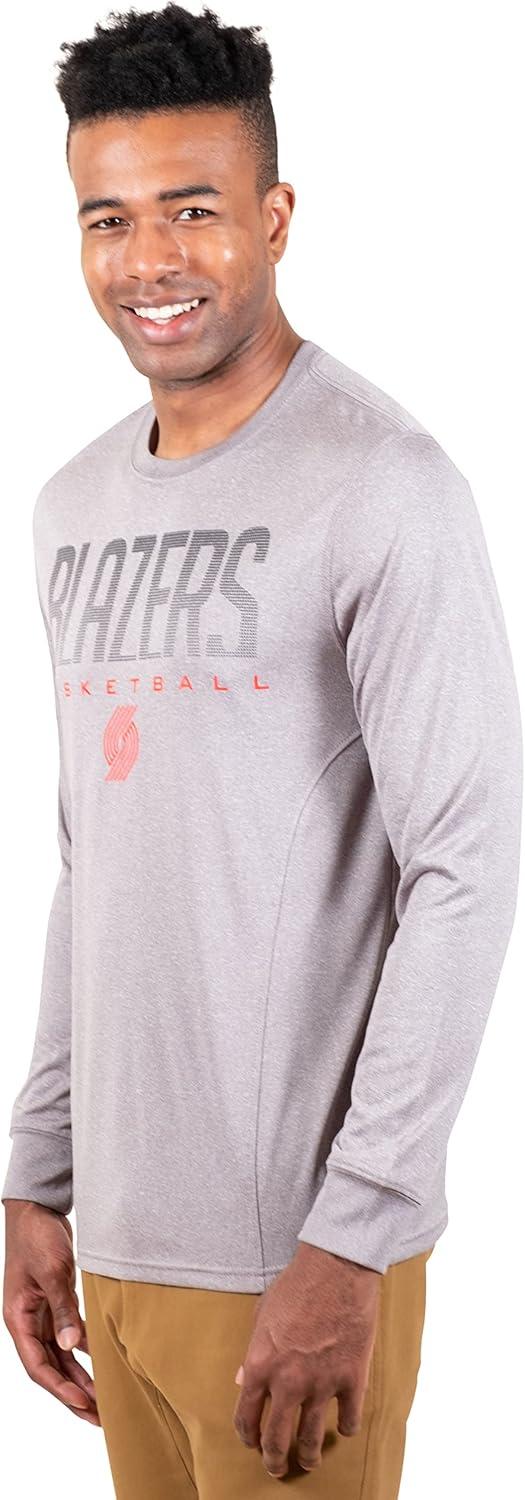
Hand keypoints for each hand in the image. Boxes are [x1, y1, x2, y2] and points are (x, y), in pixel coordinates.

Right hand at [3, 1199, 99, 1424]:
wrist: (37, 1207)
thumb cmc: (37, 1236)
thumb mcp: (52, 1271)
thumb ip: (63, 1309)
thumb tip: (72, 1347)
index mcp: (18, 1319)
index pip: (37, 1365)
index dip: (59, 1387)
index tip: (84, 1402)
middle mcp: (27, 1322)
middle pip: (50, 1368)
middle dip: (72, 1394)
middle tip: (98, 1417)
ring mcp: (40, 1314)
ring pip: (60, 1356)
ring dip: (80, 1377)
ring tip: (103, 1400)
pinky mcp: (54, 1303)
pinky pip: (68, 1335)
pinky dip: (83, 1350)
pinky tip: (103, 1363)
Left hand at [232, 1241, 379, 1477]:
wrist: (336, 1268)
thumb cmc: (295, 1286)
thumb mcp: (261, 1316)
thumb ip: (251, 1352)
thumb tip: (240, 1380)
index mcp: (259, 1365)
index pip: (246, 1416)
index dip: (247, 1436)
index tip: (252, 1443)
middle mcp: (287, 1382)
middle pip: (276, 1439)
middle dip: (274, 1460)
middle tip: (277, 1469)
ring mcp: (321, 1383)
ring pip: (311, 1439)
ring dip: (308, 1456)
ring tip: (308, 1461)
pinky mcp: (351, 1379)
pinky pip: (349, 1419)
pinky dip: (346, 1428)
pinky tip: (344, 1427)